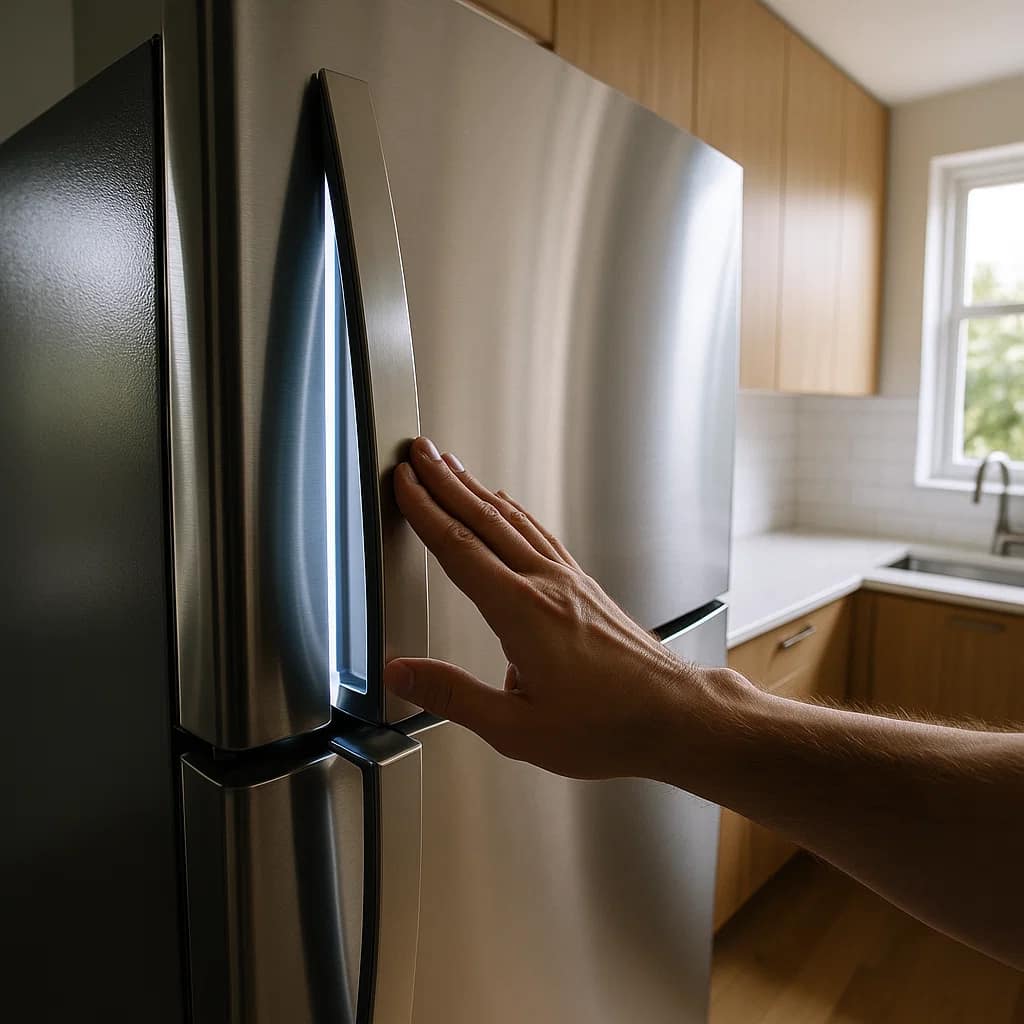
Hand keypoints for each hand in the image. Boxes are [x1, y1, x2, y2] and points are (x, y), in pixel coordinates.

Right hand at [382, 437, 744, 781]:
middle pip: (485, 519)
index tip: (404, 483)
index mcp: (522, 613)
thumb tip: (401, 674)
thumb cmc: (607, 725)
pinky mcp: (586, 588)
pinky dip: (515, 513)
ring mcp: (569, 581)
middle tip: (420, 452)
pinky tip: (510, 509)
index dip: (426, 511)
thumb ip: (453, 696)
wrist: (674, 714)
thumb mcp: (516, 729)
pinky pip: (540, 535)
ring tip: (453, 468)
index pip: (460, 548)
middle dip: (446, 482)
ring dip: (477, 491)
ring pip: (514, 521)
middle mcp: (546, 585)